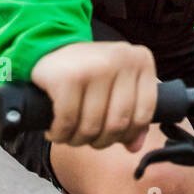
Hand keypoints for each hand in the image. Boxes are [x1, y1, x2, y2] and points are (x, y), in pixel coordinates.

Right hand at [30, 41, 157, 151]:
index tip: (111, 136)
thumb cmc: (90, 72)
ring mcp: (96, 66)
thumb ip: (132, 115)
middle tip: (87, 138)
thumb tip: (135, 146)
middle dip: (100, 141)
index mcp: (141, 61)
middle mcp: (121, 59)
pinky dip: (60, 134)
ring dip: (78, 140)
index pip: (144, 114)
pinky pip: (67, 121)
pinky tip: (55, 130)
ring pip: (92, 127)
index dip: (127, 134)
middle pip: (118, 124)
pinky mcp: (68, 76)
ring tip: (70, 134)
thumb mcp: (117, 86)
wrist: (49, 46)